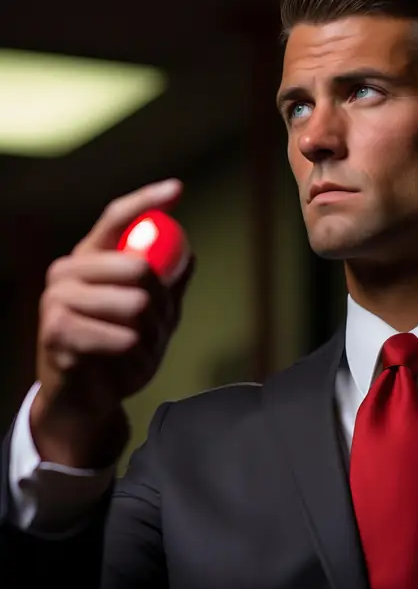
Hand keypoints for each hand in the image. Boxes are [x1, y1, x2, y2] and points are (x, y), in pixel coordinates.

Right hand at [30, 179, 194, 467]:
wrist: (84, 399)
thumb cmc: (115, 352)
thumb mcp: (150, 317)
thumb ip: (166, 286)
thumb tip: (189, 254)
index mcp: (88, 259)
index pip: (116, 217)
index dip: (147, 200)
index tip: (178, 189)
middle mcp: (67, 272)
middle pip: (134, 264)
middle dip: (161, 300)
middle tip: (160, 324)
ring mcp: (57, 300)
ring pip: (133, 303)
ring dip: (151, 333)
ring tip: (141, 350)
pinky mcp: (56, 332)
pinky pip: (119, 336)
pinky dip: (134, 355)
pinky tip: (125, 362)